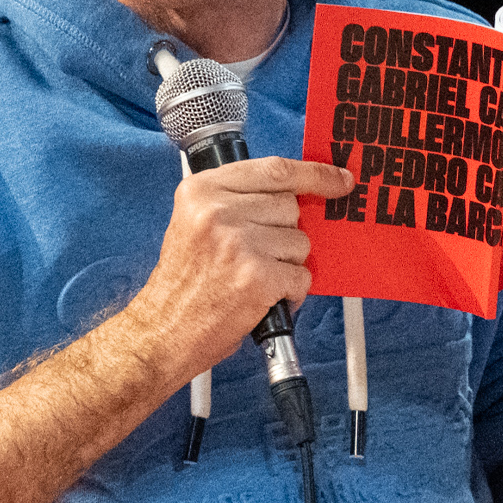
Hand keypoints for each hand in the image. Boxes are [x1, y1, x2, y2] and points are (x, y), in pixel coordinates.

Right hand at [124, 155, 355, 373]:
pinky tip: (263, 298)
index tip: (338, 180)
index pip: (274, 170)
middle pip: (291, 207)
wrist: (163, 332)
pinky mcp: (257, 276)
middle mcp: (218, 211)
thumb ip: (238, 201)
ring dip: (286, 265)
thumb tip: (296, 196)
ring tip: (252, 279)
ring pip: (300, 242)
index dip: (314, 174)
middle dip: (285, 234)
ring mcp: (239, 243)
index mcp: (201, 191)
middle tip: (254, 256)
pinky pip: (301, 275)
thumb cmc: (182, 285)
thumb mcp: (195, 224)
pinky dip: (290, 292)